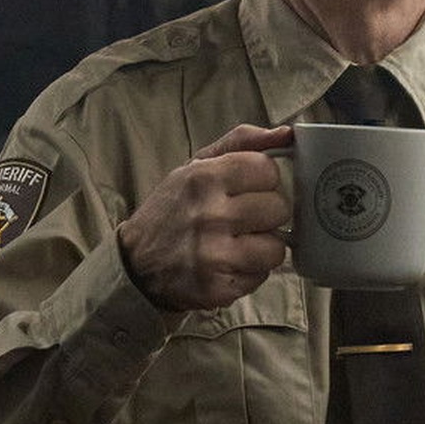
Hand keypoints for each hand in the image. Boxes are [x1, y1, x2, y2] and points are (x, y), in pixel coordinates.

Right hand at [116, 124, 292, 311]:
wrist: (136, 264)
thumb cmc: (174, 209)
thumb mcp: (195, 166)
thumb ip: (241, 143)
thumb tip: (287, 134)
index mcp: (203, 178)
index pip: (267, 170)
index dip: (263, 180)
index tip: (248, 188)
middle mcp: (209, 215)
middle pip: (278, 209)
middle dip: (266, 214)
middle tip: (243, 218)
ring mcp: (214, 256)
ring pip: (275, 248)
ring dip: (262, 247)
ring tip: (239, 243)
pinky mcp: (218, 289)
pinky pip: (261, 277)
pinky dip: (250, 272)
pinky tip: (228, 265)